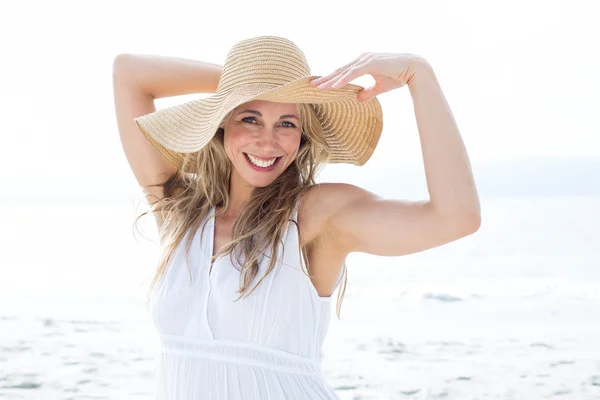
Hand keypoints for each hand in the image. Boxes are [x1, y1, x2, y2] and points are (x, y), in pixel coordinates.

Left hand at [310, 53, 427, 101]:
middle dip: (326, 79)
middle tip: (312, 86)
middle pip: (340, 71)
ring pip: (344, 72)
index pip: (343, 72)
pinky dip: (344, 79)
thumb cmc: (399, 75)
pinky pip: (354, 73)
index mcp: (363, 63)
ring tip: (319, 88)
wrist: (415, 69)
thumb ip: (368, 92)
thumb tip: (358, 99)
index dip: (331, 79)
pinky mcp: (372, 63)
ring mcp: (366, 60)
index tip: (319, 86)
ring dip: (331, 80)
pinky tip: (334, 86)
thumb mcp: (379, 87)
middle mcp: (362, 59)